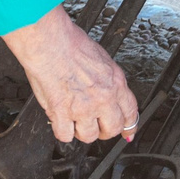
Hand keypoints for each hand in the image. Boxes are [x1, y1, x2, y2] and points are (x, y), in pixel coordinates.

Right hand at [2, 6, 138, 142]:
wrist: (49, 42)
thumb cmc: (70, 43)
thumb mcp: (102, 58)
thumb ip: (108, 79)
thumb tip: (109, 89)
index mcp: (116, 83)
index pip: (130, 112)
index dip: (128, 125)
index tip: (126, 130)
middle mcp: (103, 98)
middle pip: (112, 129)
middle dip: (104, 131)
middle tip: (96, 126)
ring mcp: (83, 108)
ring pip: (89, 136)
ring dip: (81, 131)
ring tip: (74, 121)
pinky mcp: (62, 113)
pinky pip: (65, 135)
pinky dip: (62, 131)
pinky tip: (60, 122)